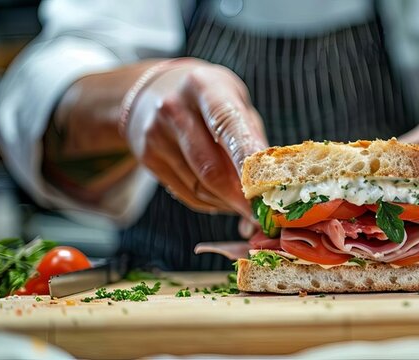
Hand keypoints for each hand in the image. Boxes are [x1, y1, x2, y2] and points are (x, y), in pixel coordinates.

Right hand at [124, 59, 267, 217]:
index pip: (228, 126)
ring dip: (228, 202)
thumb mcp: (235, 101)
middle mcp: (175, 109)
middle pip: (211, 168)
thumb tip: (270, 187)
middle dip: (241, 198)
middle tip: (262, 214)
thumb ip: (253, 139)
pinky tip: (223, 197)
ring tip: (245, 202)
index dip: (247, 162)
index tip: (267, 190)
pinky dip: (212, 202)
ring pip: (200, 187)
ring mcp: (156, 134)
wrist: (154, 91)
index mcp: (205, 87)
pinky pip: (188, 194)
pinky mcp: (148, 158)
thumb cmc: (210, 99)